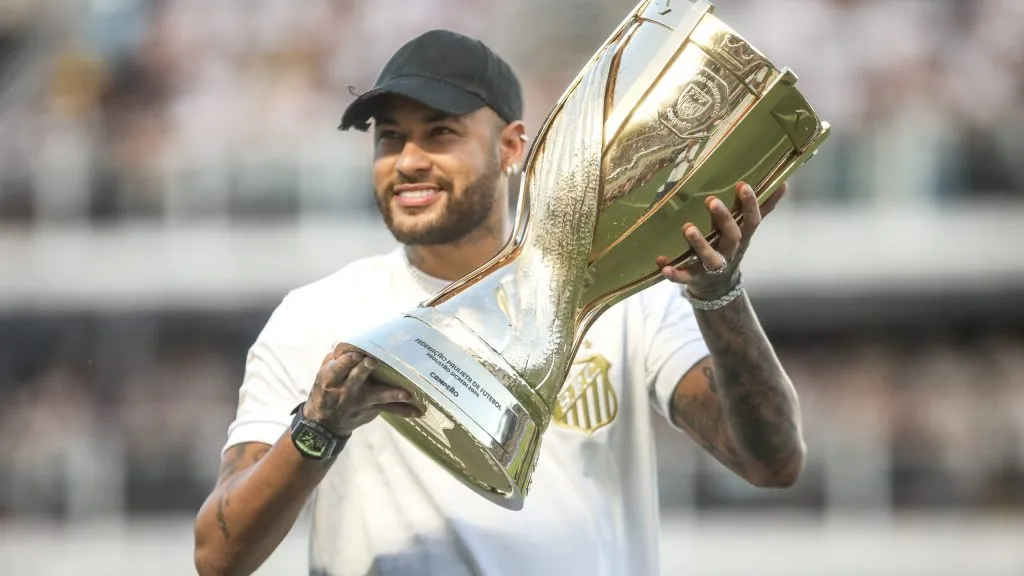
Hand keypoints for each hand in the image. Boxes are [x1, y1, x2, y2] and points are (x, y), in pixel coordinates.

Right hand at [304, 343, 423, 436]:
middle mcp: (347, 389)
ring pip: (379, 395)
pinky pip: (389, 409)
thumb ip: (336, 359)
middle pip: (358, 377)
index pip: (339, 367)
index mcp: (332, 378)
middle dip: (365, 369)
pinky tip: (417, 411)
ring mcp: (362, 400)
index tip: (357, 354)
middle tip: (374, 361)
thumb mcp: (323, 374)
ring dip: (393, 394)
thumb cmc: (326, 390)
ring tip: (407, 394)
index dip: (348, 360)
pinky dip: (403, 410)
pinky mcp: (373, 409)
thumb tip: (351, 342)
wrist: (325, 423)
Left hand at [656, 181, 787, 298]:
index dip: (750, 204)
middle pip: (731, 237)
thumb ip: (764, 207)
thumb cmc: (731, 247)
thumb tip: (784, 183)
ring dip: (699, 243)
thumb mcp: (747, 230)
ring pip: (709, 257)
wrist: (718, 287)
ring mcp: (712, 267)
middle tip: (711, 200)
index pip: (751, 220)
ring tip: (688, 228)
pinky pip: (684, 278)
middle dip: (723, 219)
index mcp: (742, 237)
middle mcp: (729, 252)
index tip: (743, 185)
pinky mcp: (694, 279)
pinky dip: (674, 273)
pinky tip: (662, 264)